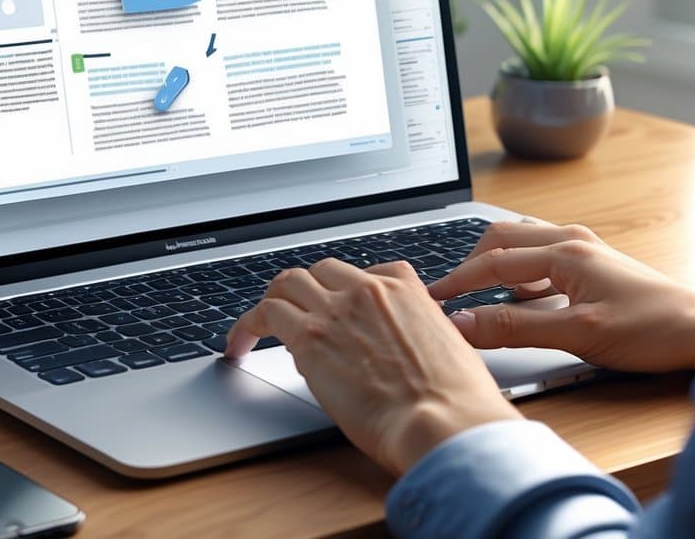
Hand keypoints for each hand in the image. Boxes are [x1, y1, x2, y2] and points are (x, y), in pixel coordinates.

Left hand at [226, 259, 519, 476]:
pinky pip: (263, 314)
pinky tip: (238, 345)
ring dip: (272, 301)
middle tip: (294, 312)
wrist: (444, 423)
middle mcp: (366, 290)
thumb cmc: (456, 403)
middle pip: (321, 272)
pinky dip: (245, 327)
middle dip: (306, 291)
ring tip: (258, 324)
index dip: (347, 293)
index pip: (366, 273)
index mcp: (406, 289)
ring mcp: (335, 309)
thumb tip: (402, 351)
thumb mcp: (449, 351)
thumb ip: (418, 338)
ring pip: (287, 283)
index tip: (340, 311)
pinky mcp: (308, 337)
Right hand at [429, 220, 694, 371]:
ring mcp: (584, 249)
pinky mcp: (592, 264)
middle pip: (501, 238)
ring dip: (494, 264)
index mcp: (565, 252)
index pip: (493, 262)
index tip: (431, 299)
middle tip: (447, 292)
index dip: (457, 282)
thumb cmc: (650, 331)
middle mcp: (572, 241)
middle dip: (469, 263)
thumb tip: (463, 324)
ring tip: (475, 292)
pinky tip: (518, 298)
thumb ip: (514, 328)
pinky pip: (540, 256)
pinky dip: (518, 272)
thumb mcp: (575, 334)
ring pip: (521, 243)